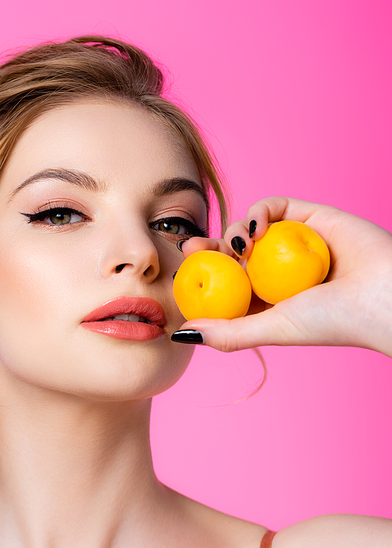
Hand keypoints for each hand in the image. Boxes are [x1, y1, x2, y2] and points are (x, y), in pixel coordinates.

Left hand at [176, 197, 391, 356]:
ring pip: (247, 228)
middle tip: (190, 246)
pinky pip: (274, 208)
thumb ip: (229, 334)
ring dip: (233, 231)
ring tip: (240, 246)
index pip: (223, 281)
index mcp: (266, 299)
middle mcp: (276, 271)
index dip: (200, 272)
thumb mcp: (271, 329)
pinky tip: (257, 228)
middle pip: (229, 252)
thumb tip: (181, 334)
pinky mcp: (309, 218)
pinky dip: (258, 212)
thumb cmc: (330, 320)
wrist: (381, 295)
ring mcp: (291, 244)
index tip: (182, 267)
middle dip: (207, 247)